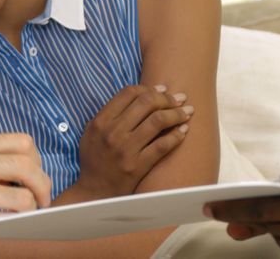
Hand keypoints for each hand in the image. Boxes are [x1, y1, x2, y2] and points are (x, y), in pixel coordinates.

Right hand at [0, 133, 51, 257]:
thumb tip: (36, 171)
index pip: (24, 143)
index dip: (38, 161)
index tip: (37, 177)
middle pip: (28, 166)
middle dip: (44, 186)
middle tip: (42, 200)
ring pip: (24, 197)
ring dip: (32, 209)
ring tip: (25, 214)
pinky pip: (10, 219)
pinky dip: (18, 223)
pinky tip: (11, 224)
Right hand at [72, 84, 192, 199]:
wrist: (94, 192)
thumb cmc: (95, 160)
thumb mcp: (93, 132)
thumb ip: (110, 113)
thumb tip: (140, 95)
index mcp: (101, 121)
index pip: (129, 92)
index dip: (149, 88)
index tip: (162, 90)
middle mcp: (113, 132)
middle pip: (147, 102)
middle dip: (168, 98)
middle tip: (179, 99)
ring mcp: (126, 149)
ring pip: (158, 121)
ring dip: (177, 113)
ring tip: (186, 112)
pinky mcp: (138, 166)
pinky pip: (163, 145)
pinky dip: (177, 135)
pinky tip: (184, 130)